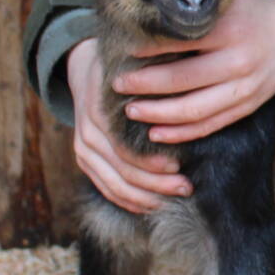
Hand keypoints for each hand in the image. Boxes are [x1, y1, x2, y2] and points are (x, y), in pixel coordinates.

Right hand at [68, 36, 190, 213]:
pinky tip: (151, 206)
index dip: (152, 162)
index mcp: (100, 111)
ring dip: (145, 197)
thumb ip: (158, 84)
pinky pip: (105, 187)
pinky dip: (128, 200)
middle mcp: (87, 132)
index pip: (125, 148)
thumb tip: (192, 92)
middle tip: (186, 188)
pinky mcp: (83, 159)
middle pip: (122, 170)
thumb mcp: (138, 68)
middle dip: (156, 184)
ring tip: (174, 200)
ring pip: (113, 184)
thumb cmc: (124, 69)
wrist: (84, 69)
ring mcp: (82, 148)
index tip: (180, 167)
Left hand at [117, 0, 274, 144]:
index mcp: (232, 28)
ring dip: (158, 114)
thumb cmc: (250, 9)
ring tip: (131, 110)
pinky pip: (210, 125)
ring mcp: (245, 87)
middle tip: (117, 83)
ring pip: (194, 110)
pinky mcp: (247, 106)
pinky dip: (182, 133)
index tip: (124, 51)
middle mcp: (240, 60)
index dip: (148, 49)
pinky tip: (156, 132)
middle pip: (182, 79)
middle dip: (144, 84)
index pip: (181, 42)